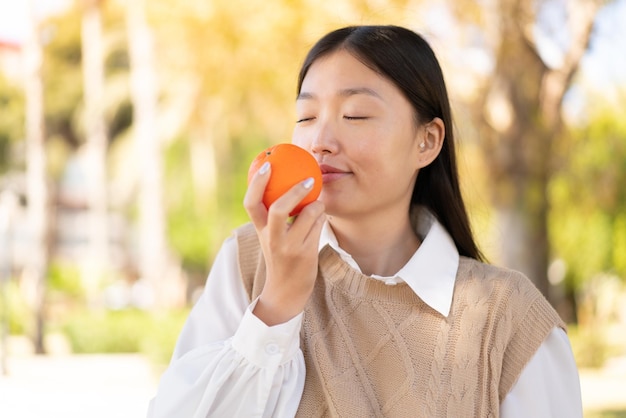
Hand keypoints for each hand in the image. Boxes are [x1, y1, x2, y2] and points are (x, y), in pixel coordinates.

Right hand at [243, 162, 325, 325]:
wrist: (285, 291)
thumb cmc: (280, 255)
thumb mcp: (271, 235)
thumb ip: (274, 213)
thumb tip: (289, 181)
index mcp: (259, 230)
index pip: (251, 203)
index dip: (257, 183)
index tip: (266, 164)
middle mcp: (271, 238)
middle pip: (279, 209)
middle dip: (295, 191)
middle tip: (307, 179)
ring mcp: (289, 247)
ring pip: (307, 215)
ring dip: (316, 205)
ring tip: (318, 202)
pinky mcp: (305, 254)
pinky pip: (318, 226)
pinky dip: (321, 217)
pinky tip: (321, 217)